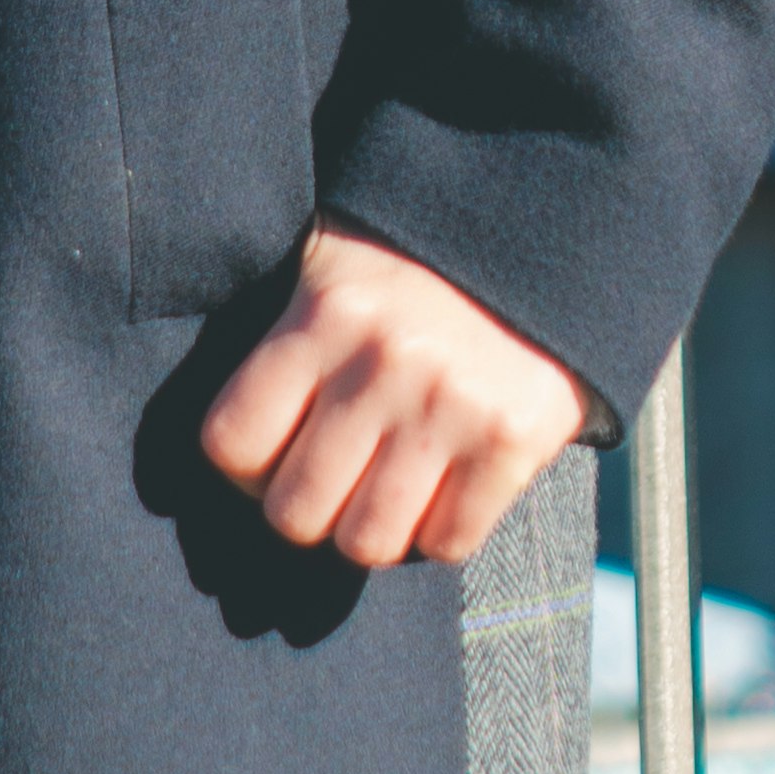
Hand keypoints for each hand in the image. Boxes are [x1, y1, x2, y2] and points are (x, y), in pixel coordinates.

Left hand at [198, 219, 588, 570]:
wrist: (540, 230)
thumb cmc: (414, 262)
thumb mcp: (333, 264)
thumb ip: (287, 337)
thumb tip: (238, 444)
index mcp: (325, 314)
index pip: (233, 443)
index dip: (247, 468)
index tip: (273, 457)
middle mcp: (383, 364)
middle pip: (296, 511)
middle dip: (309, 509)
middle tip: (333, 482)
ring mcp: (451, 406)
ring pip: (367, 543)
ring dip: (372, 530)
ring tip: (386, 493)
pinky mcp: (514, 440)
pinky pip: (449, 543)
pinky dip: (441, 533)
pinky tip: (445, 491)